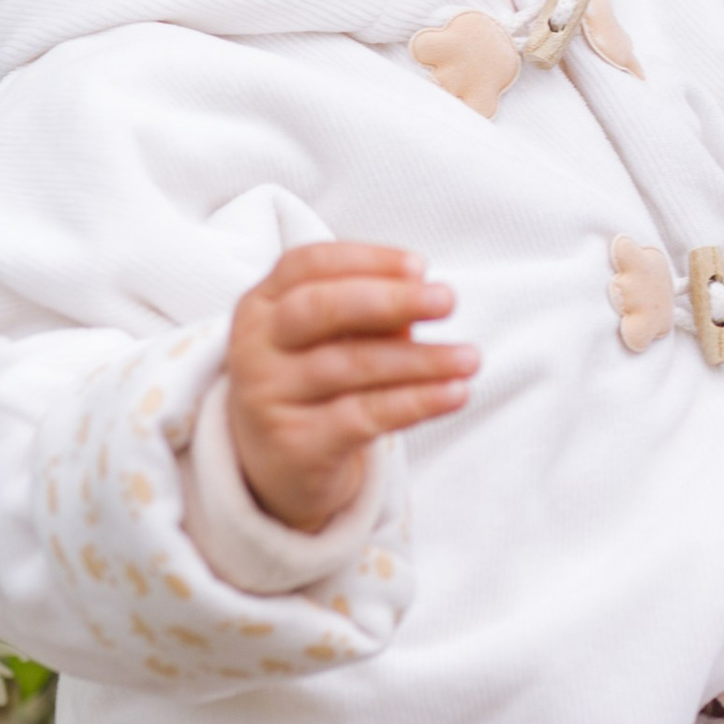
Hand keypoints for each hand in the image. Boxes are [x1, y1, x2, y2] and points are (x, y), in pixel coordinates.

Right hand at [226, 243, 477, 531]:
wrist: (277, 463)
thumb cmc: (316, 380)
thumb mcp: (334, 338)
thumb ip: (371, 314)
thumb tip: (421, 294)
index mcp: (261, 303)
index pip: (308, 264)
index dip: (366, 259)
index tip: (420, 266)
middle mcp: (254, 346)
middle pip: (319, 309)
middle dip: (389, 300)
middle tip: (447, 300)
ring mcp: (267, 397)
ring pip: (349, 365)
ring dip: (419, 359)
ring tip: (469, 358)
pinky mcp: (294, 444)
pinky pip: (362, 416)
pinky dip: (415, 401)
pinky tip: (454, 393)